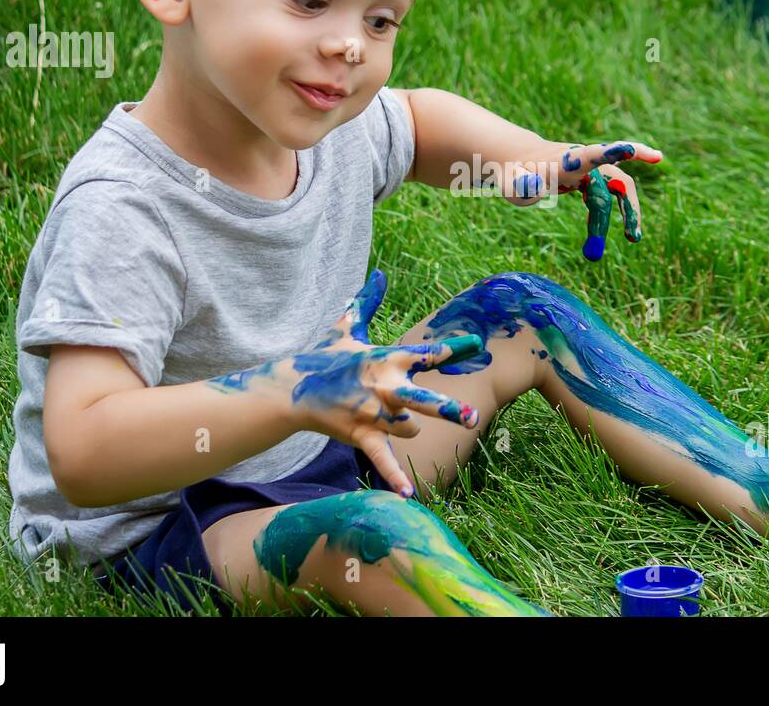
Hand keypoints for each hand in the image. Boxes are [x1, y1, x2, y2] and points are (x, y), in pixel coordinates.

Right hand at [277, 269, 482, 496]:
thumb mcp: (347, 328)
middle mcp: (384, 386)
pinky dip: (394, 476)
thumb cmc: (326, 360)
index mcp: (386, 359)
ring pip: (409, 428)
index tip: (476, 344)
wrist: (291, 389)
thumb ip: (367, 302)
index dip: (452, 349)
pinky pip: (381, 458)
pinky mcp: (360, 434)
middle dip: (447, 408)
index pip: (425, 353)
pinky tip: (410, 494)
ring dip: (411, 430)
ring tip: (399, 425)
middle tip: (472, 416)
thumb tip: (380, 274)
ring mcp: (372, 413)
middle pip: (422, 398)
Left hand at [503, 140, 663, 260]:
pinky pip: (614, 189)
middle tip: (633, 238)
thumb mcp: (511, 183)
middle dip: (628, 208)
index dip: (614, 152)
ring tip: (631, 238)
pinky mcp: (590, 177)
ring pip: (618, 188)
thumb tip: (535, 187)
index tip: (634, 150)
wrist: (518, 159)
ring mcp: (589, 168)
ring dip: (628, 211)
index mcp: (566, 162)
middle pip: (616, 181)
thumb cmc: (514, 175)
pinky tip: (624, 216)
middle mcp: (584, 161)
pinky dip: (623, 203)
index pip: (593, 154)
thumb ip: (522, 187)